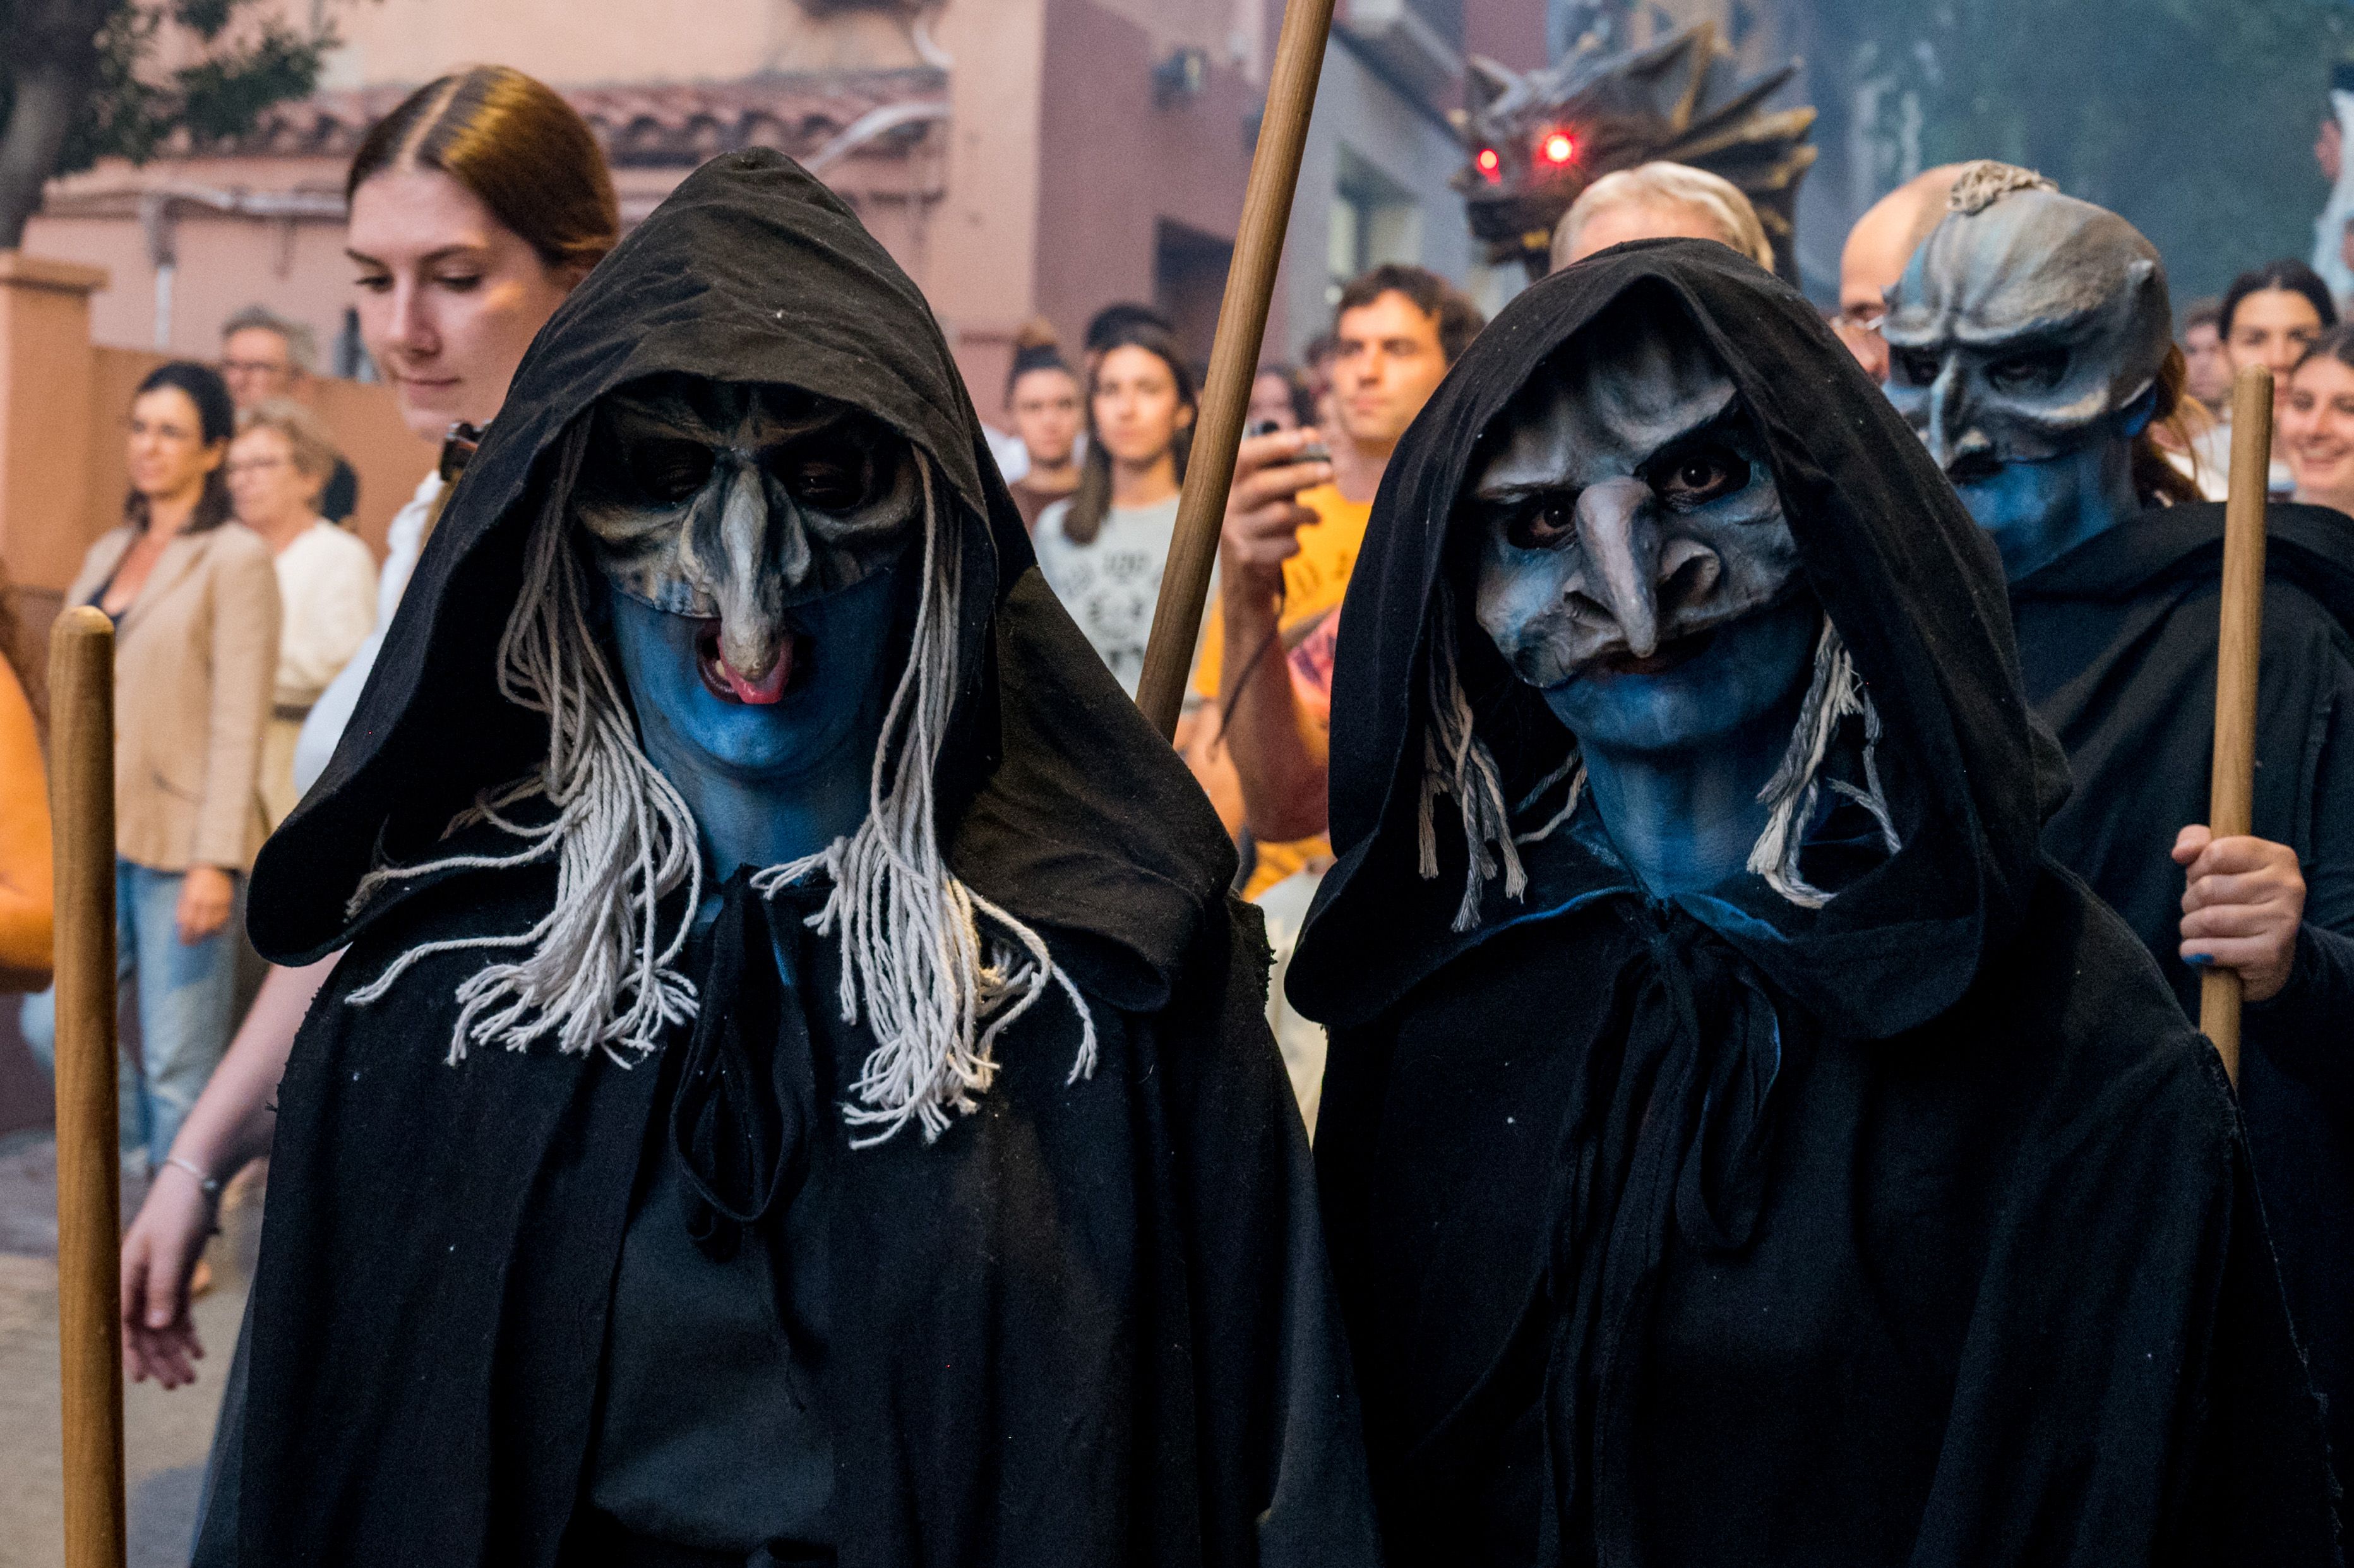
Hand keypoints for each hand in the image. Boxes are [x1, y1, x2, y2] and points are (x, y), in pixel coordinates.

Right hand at [121, 1161, 212, 1387]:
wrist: (197, 1181)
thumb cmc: (179, 1211)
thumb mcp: (172, 1250)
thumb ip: (163, 1287)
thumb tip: (154, 1327)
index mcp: (125, 1276)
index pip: (124, 1324)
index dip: (132, 1353)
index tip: (141, 1379)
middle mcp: (137, 1283)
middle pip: (145, 1331)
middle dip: (160, 1360)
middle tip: (177, 1386)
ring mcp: (157, 1281)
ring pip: (163, 1325)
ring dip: (175, 1351)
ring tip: (189, 1377)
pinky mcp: (176, 1276)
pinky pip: (178, 1312)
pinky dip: (187, 1333)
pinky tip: (197, 1352)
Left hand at [175, 865, 233, 945]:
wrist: (214, 866)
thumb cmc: (196, 879)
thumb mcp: (185, 891)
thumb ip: (184, 907)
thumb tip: (181, 924)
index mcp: (192, 898)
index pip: (187, 922)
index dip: (185, 934)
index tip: (183, 941)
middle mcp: (205, 901)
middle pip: (201, 926)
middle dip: (196, 937)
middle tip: (192, 943)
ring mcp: (218, 902)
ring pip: (214, 925)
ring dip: (208, 934)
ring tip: (203, 937)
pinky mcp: (228, 901)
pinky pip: (225, 919)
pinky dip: (220, 927)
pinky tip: (215, 930)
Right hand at [1220, 428, 1333, 600]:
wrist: (1244, 565)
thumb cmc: (1263, 511)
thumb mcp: (1269, 485)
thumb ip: (1286, 463)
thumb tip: (1312, 438)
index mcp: (1228, 478)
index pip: (1245, 456)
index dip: (1275, 445)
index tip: (1305, 438)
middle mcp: (1226, 503)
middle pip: (1264, 485)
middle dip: (1300, 475)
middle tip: (1330, 472)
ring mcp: (1234, 530)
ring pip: (1279, 515)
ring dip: (1306, 513)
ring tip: (1316, 516)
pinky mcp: (1247, 555)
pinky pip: (1283, 545)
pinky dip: (1296, 542)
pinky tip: (1295, 541)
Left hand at [2174, 825, 2306, 1002]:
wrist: (2266, 952)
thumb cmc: (2235, 900)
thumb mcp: (2216, 862)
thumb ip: (2195, 841)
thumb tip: (2181, 852)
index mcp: (2279, 857)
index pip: (2215, 852)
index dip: (2196, 869)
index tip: (2203, 878)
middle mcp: (2289, 887)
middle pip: (2208, 888)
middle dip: (2190, 902)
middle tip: (2202, 909)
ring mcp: (2284, 922)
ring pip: (2207, 920)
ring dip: (2190, 928)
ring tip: (2202, 931)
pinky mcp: (2270, 953)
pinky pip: (2210, 949)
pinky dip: (2194, 951)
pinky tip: (2204, 952)